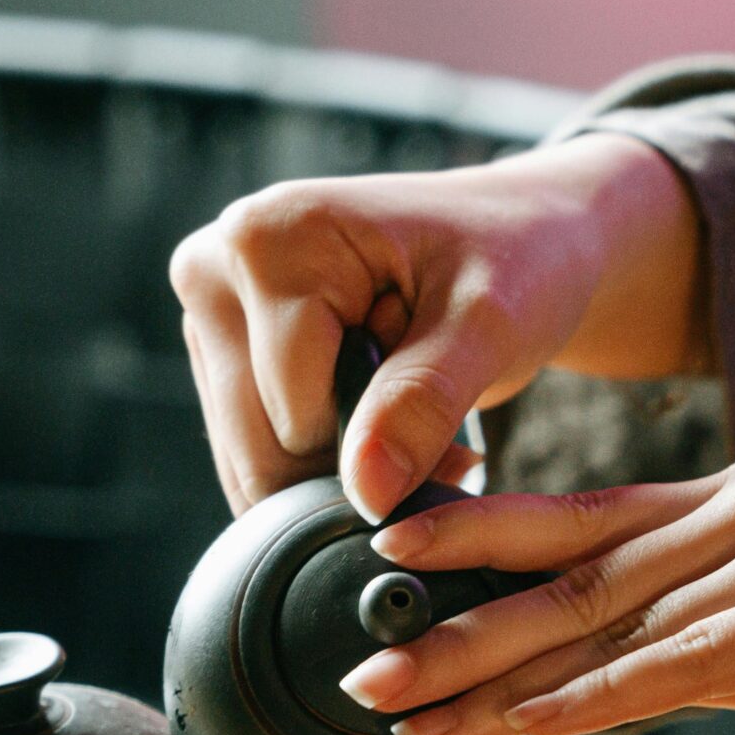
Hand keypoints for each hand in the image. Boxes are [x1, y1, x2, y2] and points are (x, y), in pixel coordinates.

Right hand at [168, 134, 702, 518]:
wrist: (521, 243)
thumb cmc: (514, 264)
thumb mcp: (488, 328)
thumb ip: (422, 403)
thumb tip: (366, 494)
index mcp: (263, 240)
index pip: (294, 414)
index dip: (375, 438)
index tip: (444, 387)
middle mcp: (213, 268)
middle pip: (260, 448)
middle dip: (354, 465)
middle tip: (436, 418)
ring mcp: (213, 314)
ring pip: (255, 465)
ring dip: (343, 472)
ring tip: (413, 416)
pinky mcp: (225, 354)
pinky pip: (258, 458)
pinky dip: (324, 467)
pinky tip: (378, 427)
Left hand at [340, 455, 734, 734]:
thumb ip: (702, 647)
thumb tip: (601, 684)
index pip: (582, 527)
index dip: (473, 547)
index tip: (381, 581)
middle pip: (574, 570)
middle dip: (457, 627)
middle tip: (363, 671)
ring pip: (618, 617)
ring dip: (504, 675)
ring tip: (412, 713)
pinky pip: (697, 659)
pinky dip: (609, 696)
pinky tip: (533, 722)